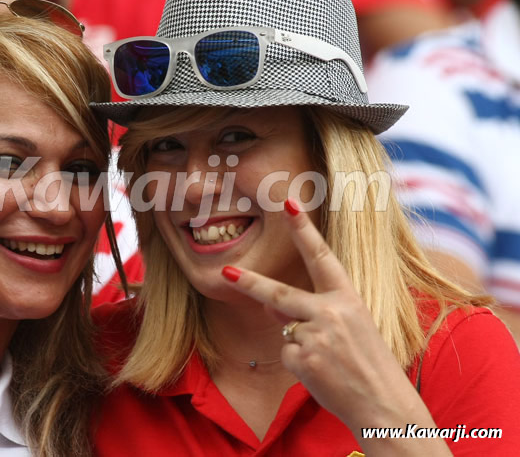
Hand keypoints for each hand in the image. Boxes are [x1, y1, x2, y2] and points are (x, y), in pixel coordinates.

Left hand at [221, 199, 446, 452]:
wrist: (385, 406)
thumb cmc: (369, 364)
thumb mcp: (350, 327)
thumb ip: (313, 309)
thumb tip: (271, 304)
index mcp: (348, 298)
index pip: (321, 256)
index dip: (303, 229)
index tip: (288, 203)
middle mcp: (331, 312)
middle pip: (278, 293)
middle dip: (249, 282)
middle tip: (226, 271)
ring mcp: (316, 336)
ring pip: (285, 330)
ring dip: (299, 344)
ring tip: (329, 362)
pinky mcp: (304, 359)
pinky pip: (287, 354)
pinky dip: (300, 365)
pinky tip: (323, 374)